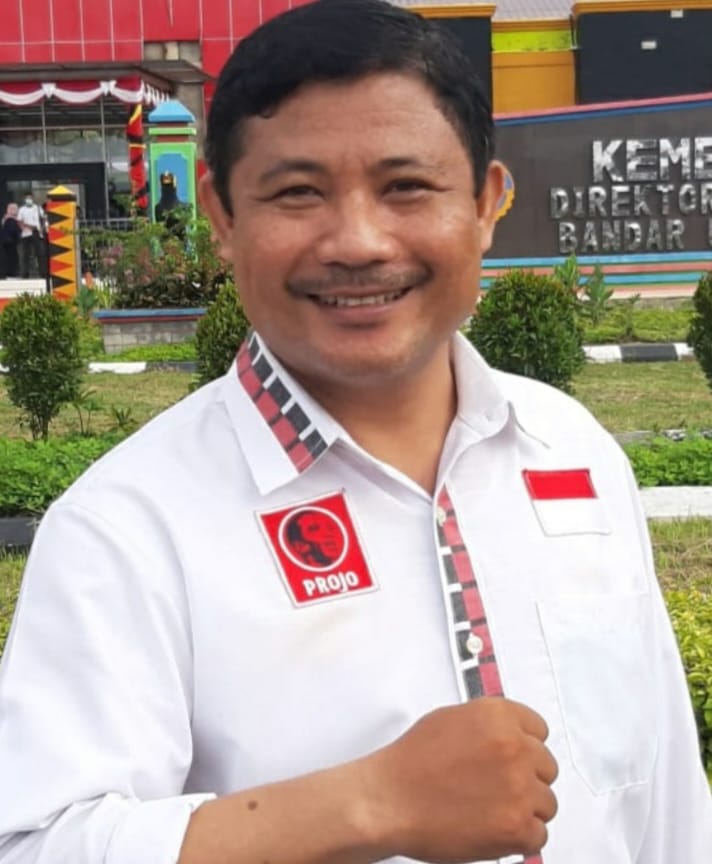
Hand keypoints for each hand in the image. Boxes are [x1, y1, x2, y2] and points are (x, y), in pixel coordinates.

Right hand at [363, 698, 557, 862]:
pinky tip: (492, 827)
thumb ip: (489, 724)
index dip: (526, 747)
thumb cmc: (411, 763)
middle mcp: (514, 747)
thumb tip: (510, 735)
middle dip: (527, 778)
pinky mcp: (516, 827)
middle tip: (498, 788)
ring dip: (525, 809)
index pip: (540, 730)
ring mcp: (519, 788)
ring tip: (491, 809)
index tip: (517, 758)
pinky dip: (519, 838)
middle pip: (547, 767)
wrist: (388, 799)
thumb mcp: (451, 719)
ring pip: (546, 803)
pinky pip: (539, 835)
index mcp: (499, 716)